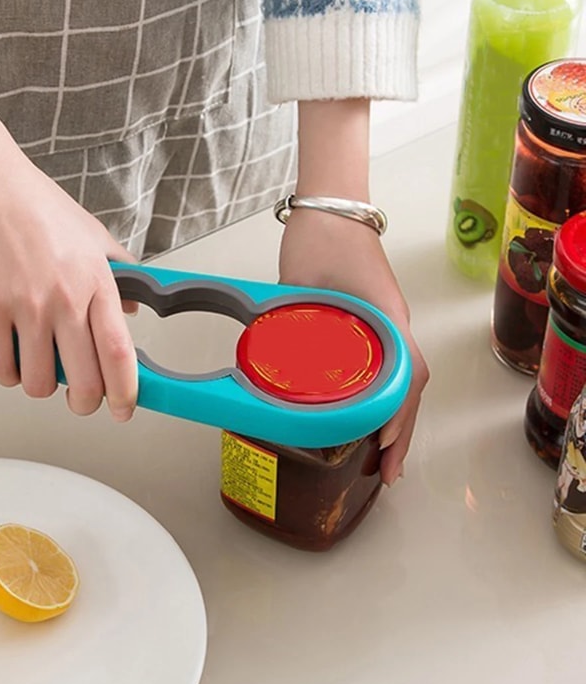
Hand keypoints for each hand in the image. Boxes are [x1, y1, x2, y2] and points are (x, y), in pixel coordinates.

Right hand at [0, 162, 138, 419]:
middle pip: (83, 381)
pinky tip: (13, 358)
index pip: (119, 352)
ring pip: (38, 383)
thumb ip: (120, 274)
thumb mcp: (95, 236)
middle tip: (82, 399)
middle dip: (85, 403)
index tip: (124, 408)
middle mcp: (65, 300)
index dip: (125, 391)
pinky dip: (8, 374)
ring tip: (41, 368)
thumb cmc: (40, 207)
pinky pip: (0, 367)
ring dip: (42, 386)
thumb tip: (133, 309)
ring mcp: (26, 308)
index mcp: (97, 282)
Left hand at [279, 209, 428, 485]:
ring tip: (379, 457)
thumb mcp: (301, 285)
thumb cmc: (321, 242)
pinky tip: (368, 414)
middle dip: (401, 433)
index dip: (399, 419)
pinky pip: (387, 366)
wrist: (332, 210)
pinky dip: (383, 397)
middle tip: (385, 474)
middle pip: (411, 388)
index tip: (384, 450)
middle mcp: (393, 327)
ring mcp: (387, 325)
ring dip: (395, 419)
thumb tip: (272, 368)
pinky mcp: (373, 322)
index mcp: (385, 320)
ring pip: (402, 380)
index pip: (407, 378)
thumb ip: (291, 322)